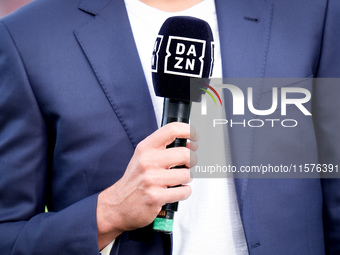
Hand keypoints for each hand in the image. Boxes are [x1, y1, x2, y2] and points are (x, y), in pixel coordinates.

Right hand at [96, 122, 197, 248]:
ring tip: (177, 181)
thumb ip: (164, 149)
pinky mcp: (155, 197)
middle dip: (193, 161)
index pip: (172, 129)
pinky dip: (184, 192)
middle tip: (188, 165)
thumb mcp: (143, 157)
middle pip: (185, 154)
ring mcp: (151, 179)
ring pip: (187, 175)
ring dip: (187, 179)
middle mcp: (147, 161)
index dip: (189, 131)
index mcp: (146, 148)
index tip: (195, 138)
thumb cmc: (135, 180)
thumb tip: (191, 145)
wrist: (118, 204)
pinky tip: (174, 192)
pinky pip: (184, 191)